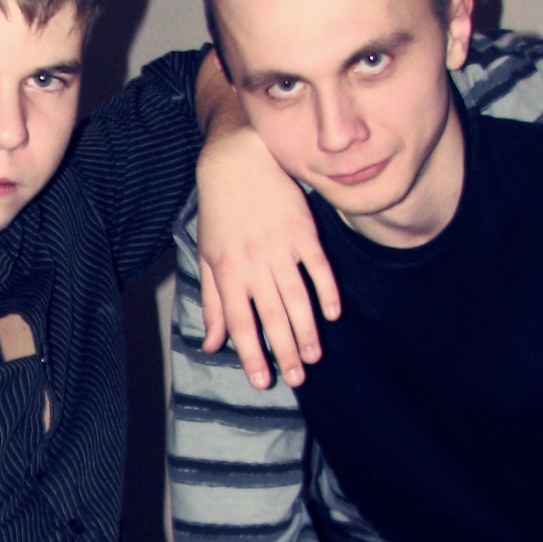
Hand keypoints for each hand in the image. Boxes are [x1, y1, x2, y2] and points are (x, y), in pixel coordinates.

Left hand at [194, 124, 339, 388]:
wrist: (237, 160)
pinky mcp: (303, 231)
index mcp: (227, 271)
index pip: (240, 322)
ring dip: (307, 329)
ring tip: (314, 356)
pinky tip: (334, 313)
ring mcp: (280, 246)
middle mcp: (254, 263)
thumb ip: (214, 304)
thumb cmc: (220, 213)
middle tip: (298, 380)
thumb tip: (213, 345)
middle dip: (284, 351)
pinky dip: (327, 290)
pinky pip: (318, 266)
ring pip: (296, 296)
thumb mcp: (209, 257)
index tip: (262, 380)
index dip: (251, 353)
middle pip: (272, 315)